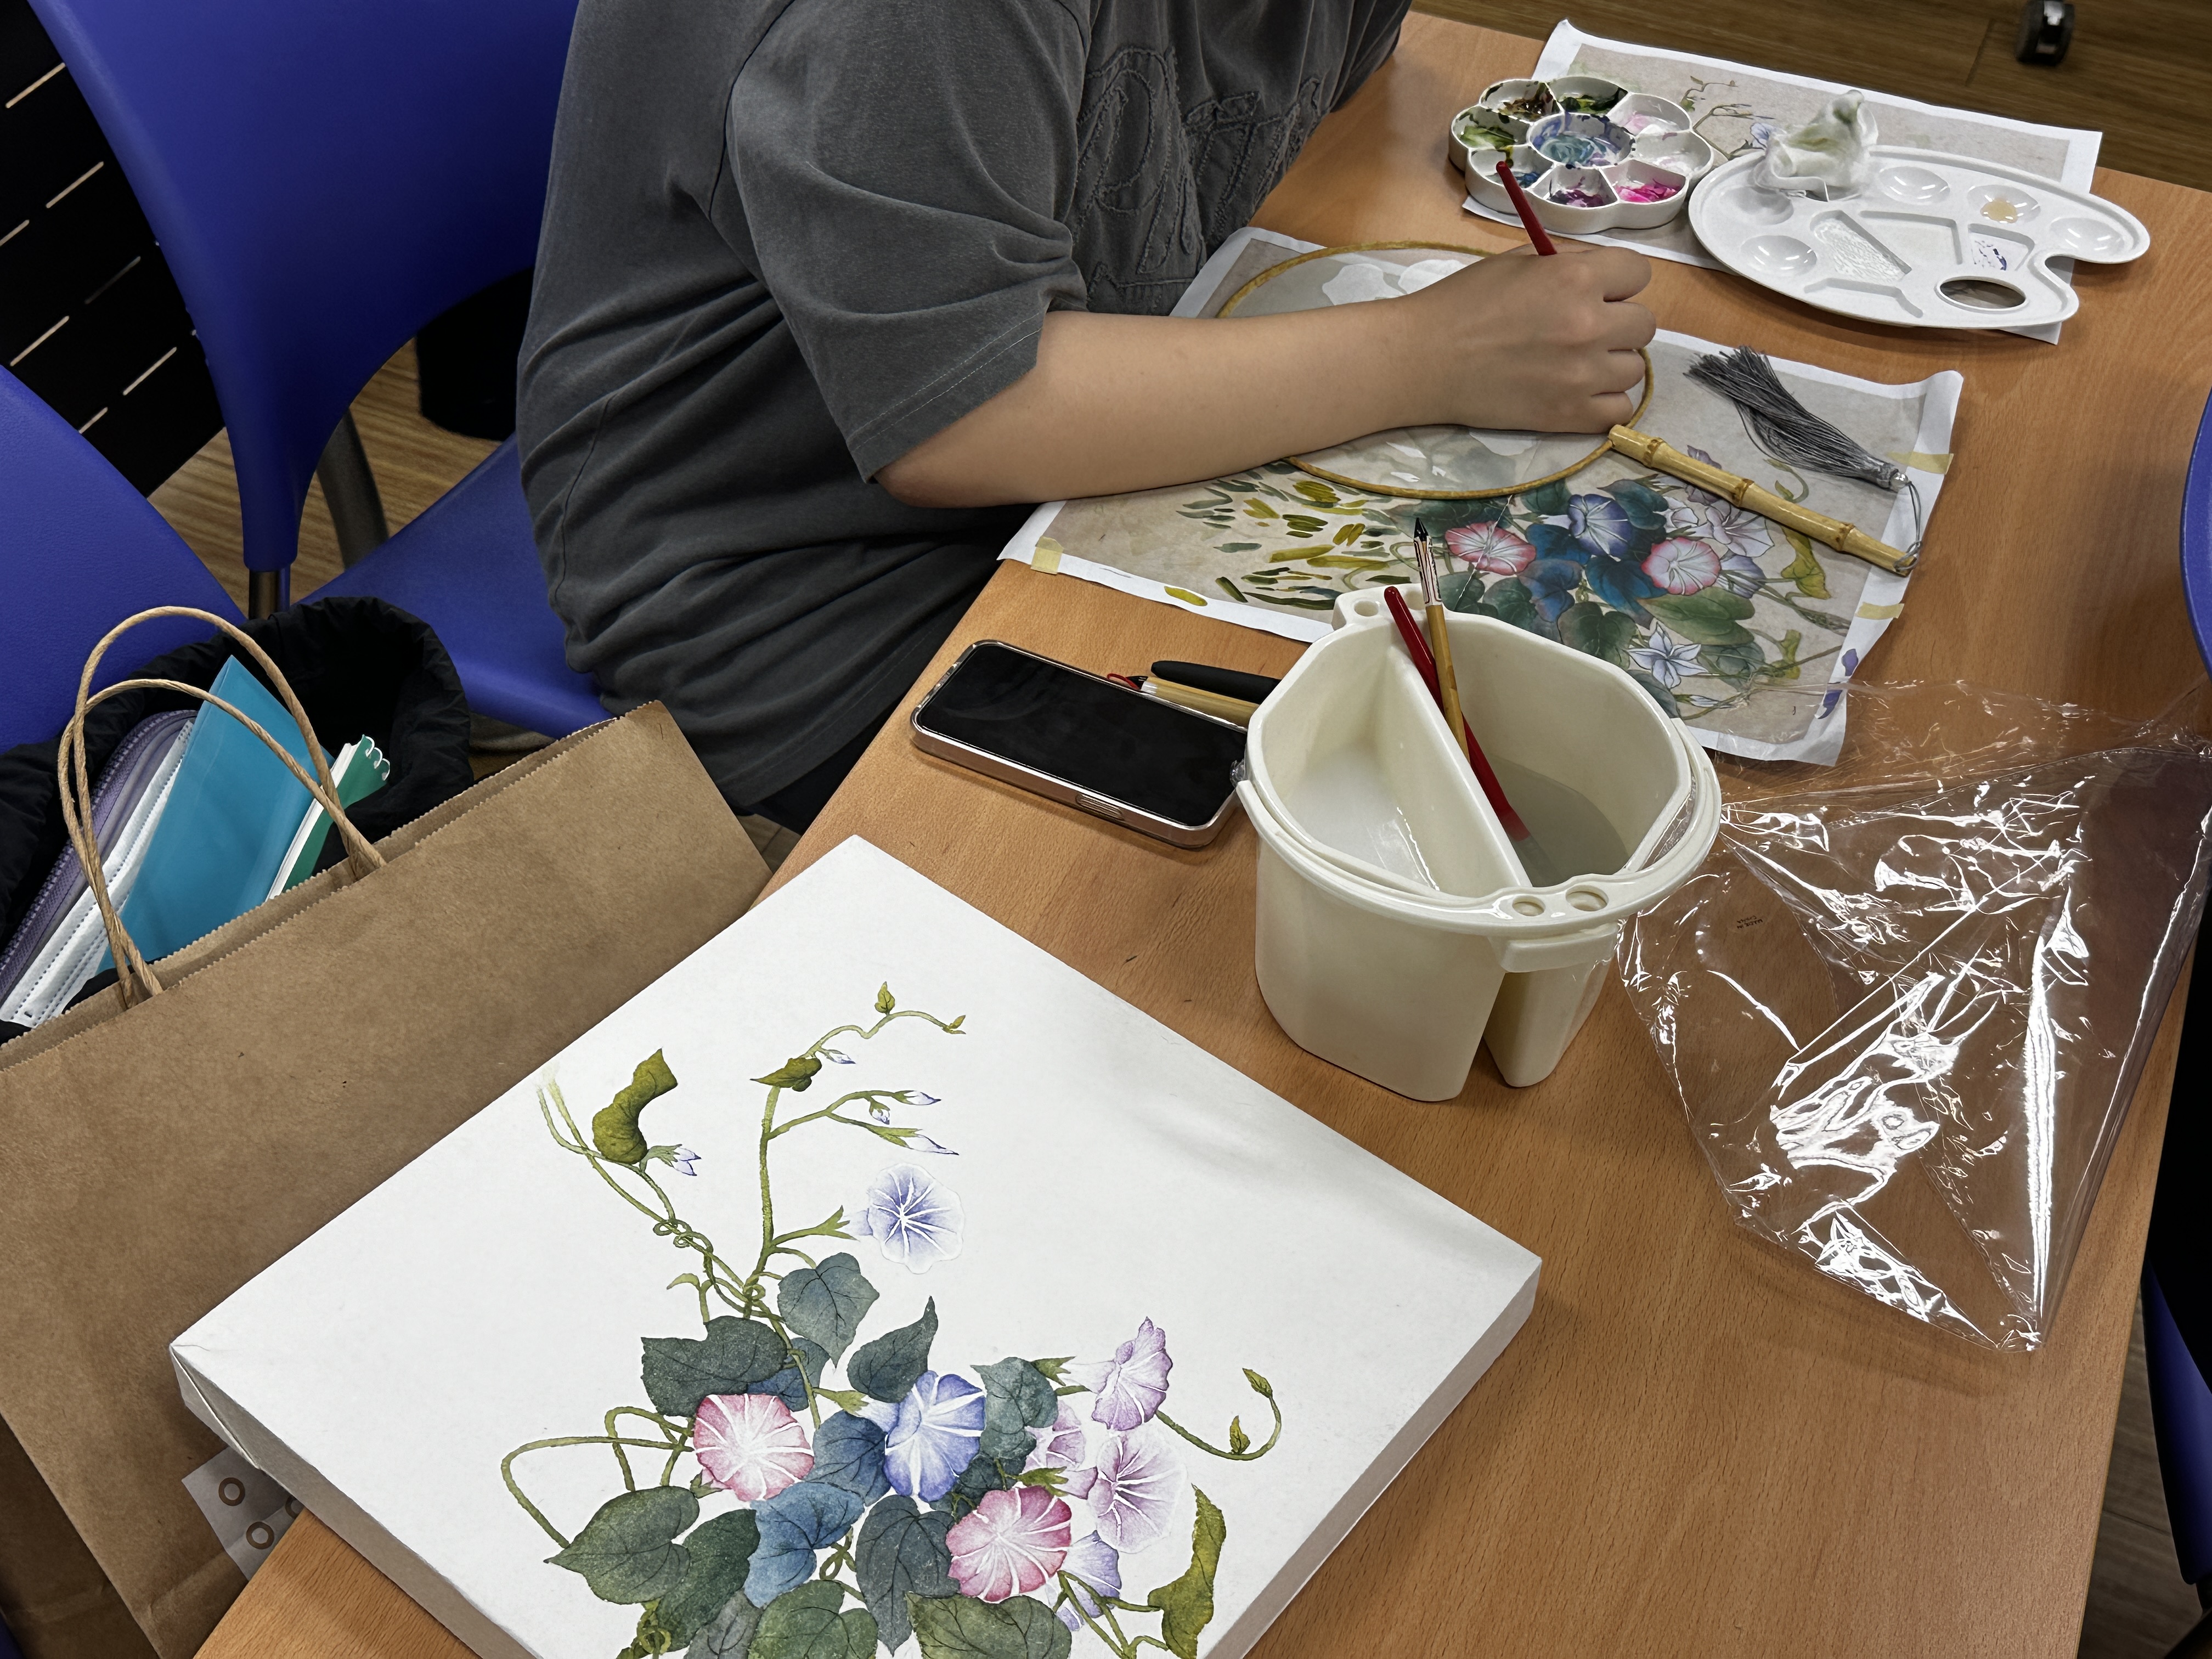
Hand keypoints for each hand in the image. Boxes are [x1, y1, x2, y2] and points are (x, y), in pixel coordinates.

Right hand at [1396, 245, 1654, 432]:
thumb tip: (1601, 276)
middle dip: (1618, 323)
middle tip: (1583, 330)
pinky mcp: (1569, 415)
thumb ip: (1568, 263)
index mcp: (1576, 278)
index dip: (1619, 281)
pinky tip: (1579, 392)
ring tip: (1576, 364)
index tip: (1598, 292)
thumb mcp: (1517, 261)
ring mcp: (1582, 375)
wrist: (1423, 360)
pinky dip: (1604, 402)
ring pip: (1633, 369)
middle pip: (1644, 324)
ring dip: (1611, 364)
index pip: (1639, 273)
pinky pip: (1619, 410)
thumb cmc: (1463, 304)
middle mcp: (1589, 325)